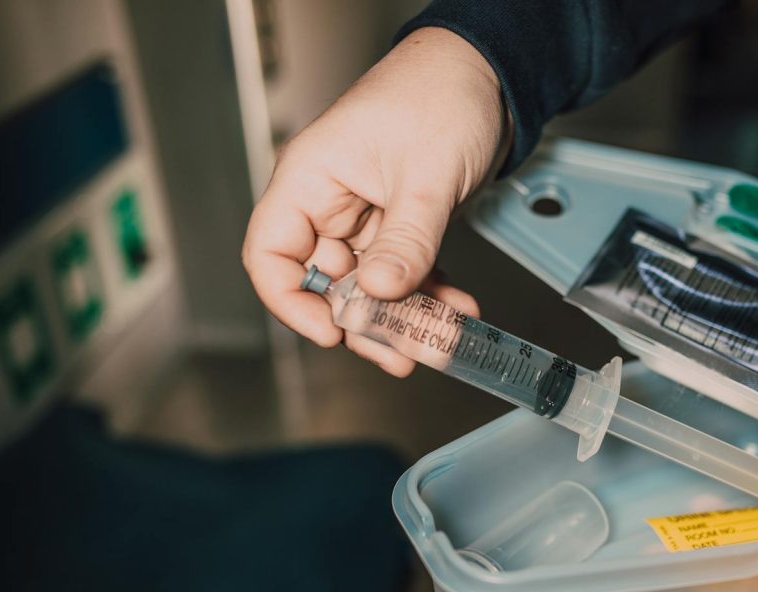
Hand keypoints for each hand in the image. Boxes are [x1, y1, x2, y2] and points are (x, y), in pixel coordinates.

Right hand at [242, 28, 508, 375]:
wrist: (487, 72)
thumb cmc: (441, 93)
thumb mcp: (426, 175)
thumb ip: (405, 239)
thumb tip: (378, 292)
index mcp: (311, 179)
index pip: (270, 253)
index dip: (291, 301)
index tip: (332, 331)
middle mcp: (330, 200)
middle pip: (326, 281)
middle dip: (364, 322)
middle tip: (401, 353)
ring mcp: (365, 214)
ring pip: (371, 284)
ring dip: (404, 316)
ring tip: (439, 340)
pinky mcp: (399, 221)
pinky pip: (404, 269)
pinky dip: (430, 292)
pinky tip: (457, 308)